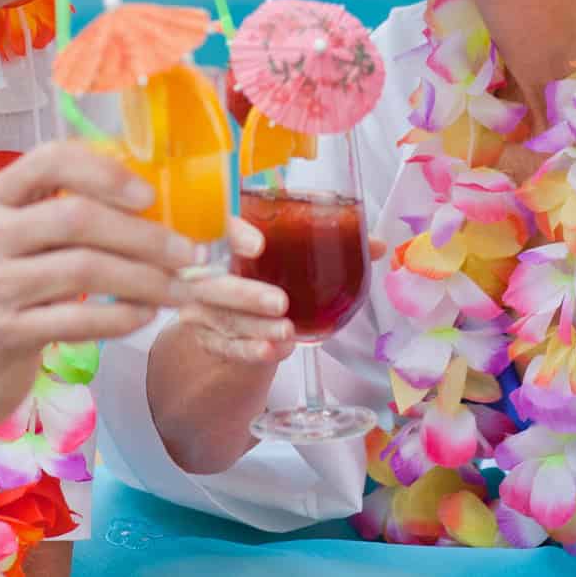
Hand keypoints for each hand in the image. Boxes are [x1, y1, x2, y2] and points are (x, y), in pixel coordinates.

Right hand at [0, 141, 193, 430]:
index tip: (149, 196)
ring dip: (145, 279)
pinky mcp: (4, 332)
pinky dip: (120, 316)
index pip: (50, 160)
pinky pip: (77, 319)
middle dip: (144, 235)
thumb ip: (61, 213)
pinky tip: (145, 316)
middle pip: (77, 217)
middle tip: (187, 253)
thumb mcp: (15, 240)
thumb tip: (152, 203)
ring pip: (84, 268)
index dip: (106, 172)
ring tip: (178, 289)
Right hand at [172, 218, 389, 364]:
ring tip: (286, 332)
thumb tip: (376, 245)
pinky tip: (273, 350)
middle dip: (246, 294)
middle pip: (213, 282)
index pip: (217, 225)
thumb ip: (329, 235)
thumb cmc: (264, 258)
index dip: (233, 233)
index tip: (257, 244)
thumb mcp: (289, 239)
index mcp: (221, 231)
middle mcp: (202, 267)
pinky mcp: (206, 333)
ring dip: (255, 327)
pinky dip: (249, 351)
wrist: (233, 291)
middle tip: (280, 303)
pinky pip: (224, 345)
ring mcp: (199, 303)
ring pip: (223, 318)